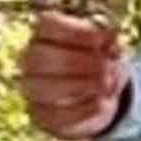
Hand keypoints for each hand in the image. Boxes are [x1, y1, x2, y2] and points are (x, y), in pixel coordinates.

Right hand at [20, 6, 130, 140]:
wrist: (97, 99)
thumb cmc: (99, 64)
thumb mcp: (110, 49)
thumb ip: (110, 43)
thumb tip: (111, 43)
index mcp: (44, 34)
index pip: (46, 24)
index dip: (76, 31)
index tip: (104, 39)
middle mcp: (30, 60)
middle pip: (40, 57)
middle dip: (76, 61)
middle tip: (105, 66)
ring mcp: (32, 90)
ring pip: (43, 87)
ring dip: (79, 85)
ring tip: (106, 84)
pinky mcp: (40, 116)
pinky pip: (56, 115)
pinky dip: (83, 109)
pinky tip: (102, 103)